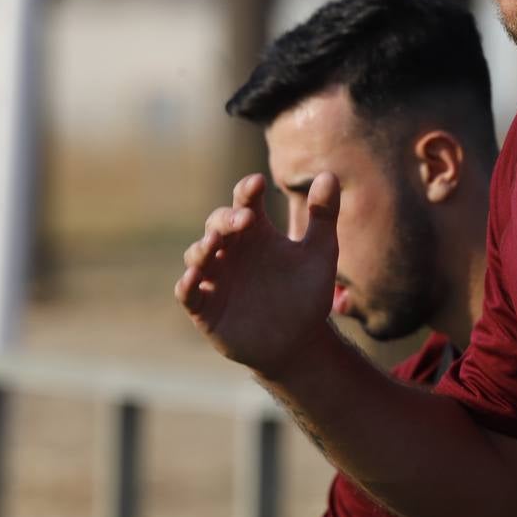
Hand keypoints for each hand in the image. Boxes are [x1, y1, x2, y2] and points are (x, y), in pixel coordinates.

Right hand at [175, 172, 340, 377]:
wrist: (300, 342)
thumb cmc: (307, 293)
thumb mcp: (320, 253)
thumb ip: (324, 215)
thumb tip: (329, 174)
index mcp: (257, 233)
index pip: (245, 202)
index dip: (248, 190)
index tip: (258, 183)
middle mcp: (232, 250)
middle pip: (218, 223)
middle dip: (227, 218)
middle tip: (246, 219)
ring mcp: (216, 278)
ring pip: (198, 254)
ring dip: (203, 246)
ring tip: (216, 241)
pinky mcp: (206, 308)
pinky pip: (188, 293)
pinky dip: (187, 284)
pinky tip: (194, 277)